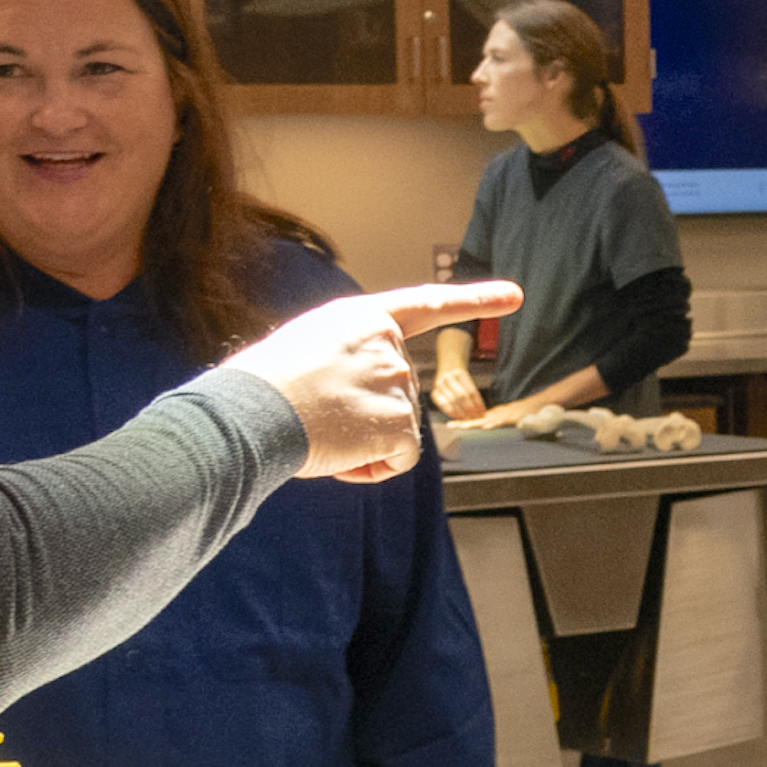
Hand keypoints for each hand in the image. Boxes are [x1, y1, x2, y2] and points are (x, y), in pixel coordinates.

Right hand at [229, 281, 521, 483]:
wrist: (251, 413)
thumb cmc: (261, 388)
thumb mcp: (305, 348)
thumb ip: (347, 358)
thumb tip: (357, 398)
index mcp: (362, 318)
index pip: (426, 305)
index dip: (474, 300)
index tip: (516, 296)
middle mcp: (388, 343)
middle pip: (399, 395)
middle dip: (364, 417)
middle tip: (317, 415)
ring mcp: (398, 381)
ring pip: (397, 430)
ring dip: (362, 444)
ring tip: (319, 430)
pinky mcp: (401, 422)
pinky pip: (399, 459)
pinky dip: (371, 469)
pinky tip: (338, 455)